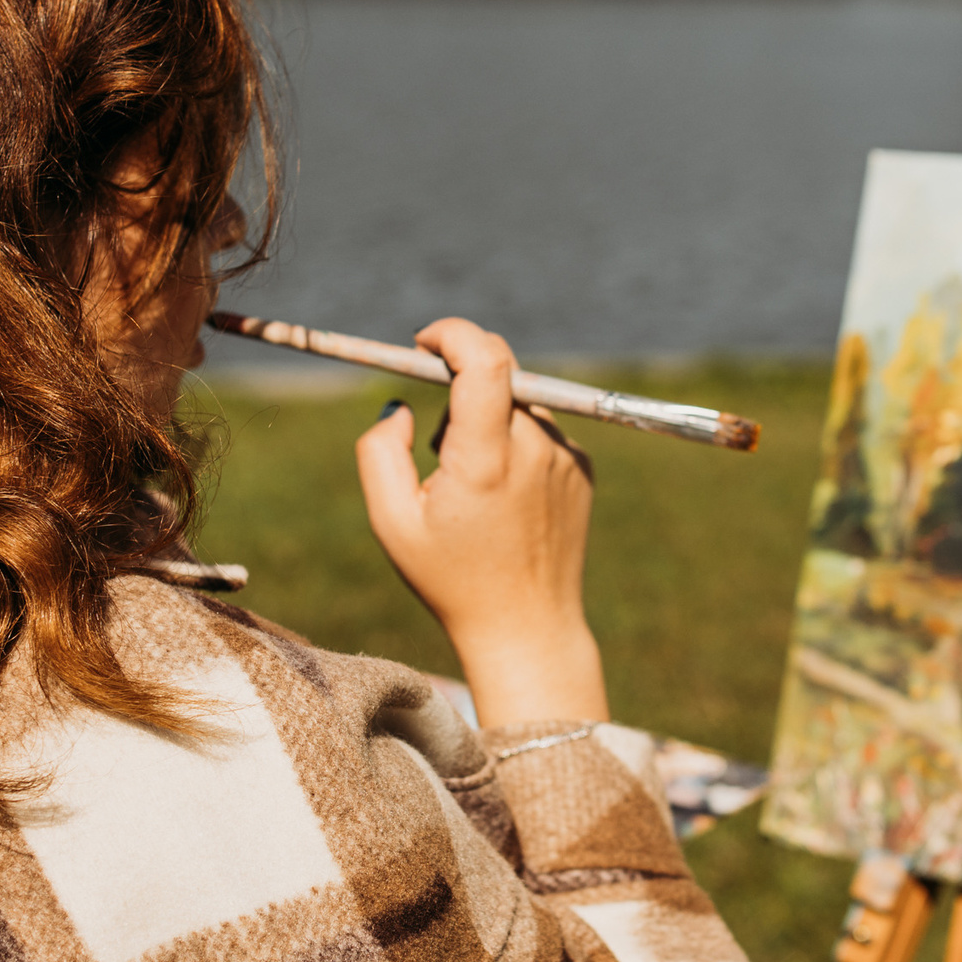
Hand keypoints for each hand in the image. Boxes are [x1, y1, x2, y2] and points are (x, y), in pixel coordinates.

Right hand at [355, 319, 607, 727]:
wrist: (527, 628)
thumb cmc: (452, 580)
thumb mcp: (392, 522)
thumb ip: (379, 452)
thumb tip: (401, 406)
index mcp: (486, 459)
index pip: (485, 359)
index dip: (453, 334)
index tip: (425, 342)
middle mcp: (535, 449)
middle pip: (498, 375)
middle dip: (459, 391)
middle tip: (437, 446)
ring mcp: (565, 457)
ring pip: (519, 403)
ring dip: (490, 422)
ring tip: (475, 491)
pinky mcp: (582, 468)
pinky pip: (541, 432)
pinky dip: (516, 445)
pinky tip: (505, 500)